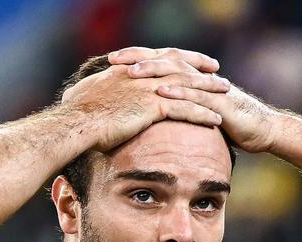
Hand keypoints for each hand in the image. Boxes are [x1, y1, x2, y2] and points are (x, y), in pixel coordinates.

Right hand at [60, 55, 230, 151]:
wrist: (75, 123)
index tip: (190, 61)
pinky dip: (202, 114)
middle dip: (199, 68)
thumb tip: (86, 94)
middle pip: (177, 67)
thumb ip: (94, 90)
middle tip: (217, 71)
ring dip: (208, 90)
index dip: (175, 58)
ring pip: (186, 86)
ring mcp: (147, 89)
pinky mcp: (152, 106)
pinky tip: (216, 120)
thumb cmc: (76, 113)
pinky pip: (184, 110)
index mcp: (127, 69)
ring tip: (226, 94)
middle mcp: (140, 74)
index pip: (157, 58)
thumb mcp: (84, 94)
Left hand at [109, 46, 277, 153]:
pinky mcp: (219, 102)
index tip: (110, 60)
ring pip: (178, 74)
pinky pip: (196, 95)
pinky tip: (162, 93)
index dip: (135, 58)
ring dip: (154, 72)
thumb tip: (150, 117)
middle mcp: (198, 78)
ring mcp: (209, 88)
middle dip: (138, 59)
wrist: (261, 129)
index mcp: (190, 78)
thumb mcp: (196, 114)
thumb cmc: (228, 123)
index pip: (158, 61)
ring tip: (132, 73)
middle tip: (113, 60)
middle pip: (164, 61)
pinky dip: (178, 92)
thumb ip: (176, 110)